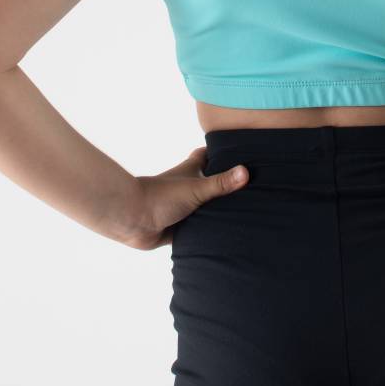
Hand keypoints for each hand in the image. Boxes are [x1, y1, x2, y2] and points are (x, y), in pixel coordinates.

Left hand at [122, 146, 248, 249]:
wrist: (133, 220)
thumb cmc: (161, 196)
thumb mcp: (196, 188)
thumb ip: (221, 183)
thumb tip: (246, 171)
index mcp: (191, 171)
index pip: (207, 155)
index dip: (221, 152)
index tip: (240, 152)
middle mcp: (188, 187)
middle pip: (210, 181)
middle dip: (225, 183)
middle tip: (251, 185)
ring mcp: (184, 206)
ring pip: (206, 206)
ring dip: (218, 209)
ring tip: (245, 211)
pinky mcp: (180, 226)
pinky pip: (199, 227)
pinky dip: (209, 229)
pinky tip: (226, 233)